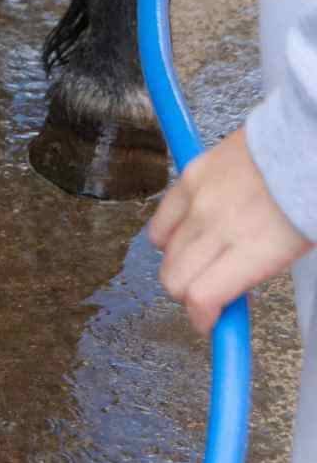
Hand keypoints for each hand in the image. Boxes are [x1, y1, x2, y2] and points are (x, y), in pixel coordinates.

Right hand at [149, 128, 313, 333]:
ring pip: (162, 250)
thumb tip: (227, 294)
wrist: (308, 140)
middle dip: (187, 295)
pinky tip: (189, 230)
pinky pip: (161, 216)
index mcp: (254, 249)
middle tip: (206, 292)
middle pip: (175, 278)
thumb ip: (255, 272)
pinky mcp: (189, 176)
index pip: (202, 297)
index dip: (201, 318)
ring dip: (177, 262)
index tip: (208, 322)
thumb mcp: (294, 248)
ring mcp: (199, 199)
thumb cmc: (310, 195)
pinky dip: (168, 231)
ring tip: (200, 258)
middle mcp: (219, 225)